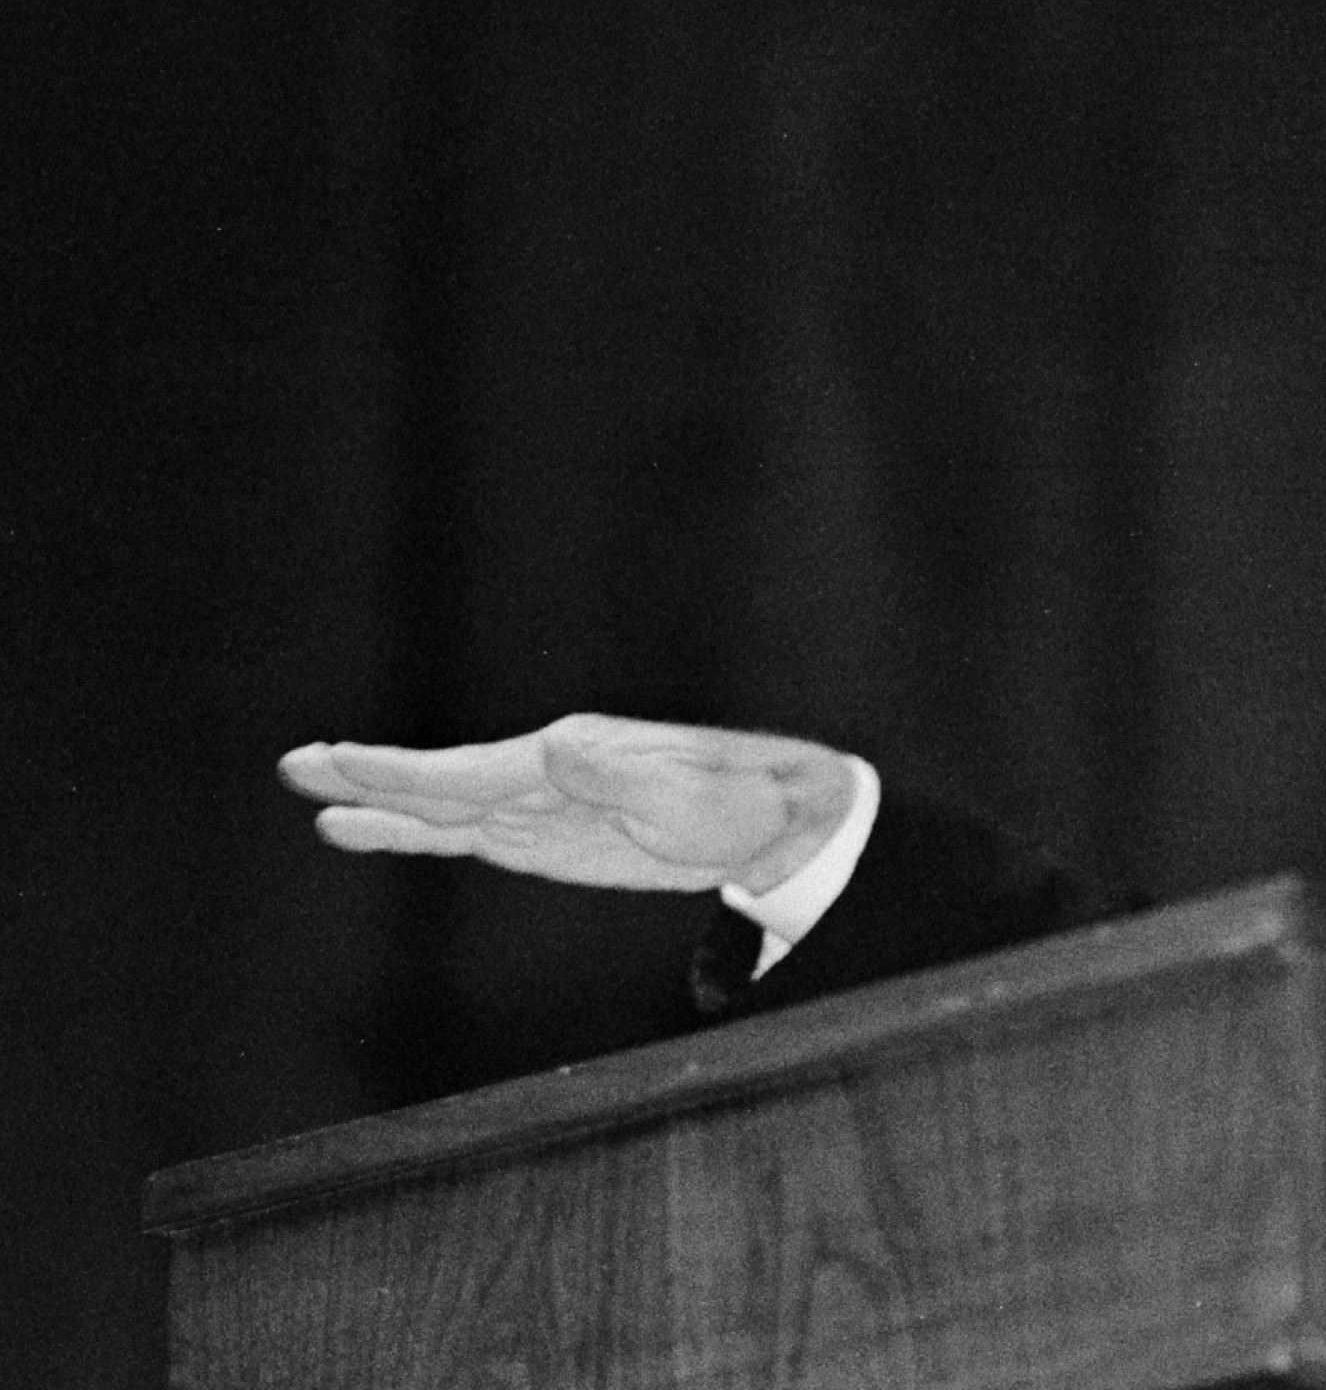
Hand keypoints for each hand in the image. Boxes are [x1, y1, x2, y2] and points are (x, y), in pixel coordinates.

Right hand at [280, 714, 861, 894]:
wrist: (772, 818)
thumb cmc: (736, 802)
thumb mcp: (686, 794)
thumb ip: (621, 776)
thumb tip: (560, 748)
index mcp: (566, 756)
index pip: (469, 772)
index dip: (405, 775)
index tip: (344, 766)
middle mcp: (538, 770)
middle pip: (438, 779)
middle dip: (371, 773)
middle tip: (296, 763)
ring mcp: (533, 803)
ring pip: (438, 805)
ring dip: (376, 800)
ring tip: (310, 791)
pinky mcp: (538, 835)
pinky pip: (461, 833)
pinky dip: (410, 831)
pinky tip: (362, 828)